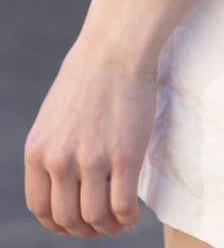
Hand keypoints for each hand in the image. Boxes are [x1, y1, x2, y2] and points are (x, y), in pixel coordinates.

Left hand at [24, 31, 157, 237]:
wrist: (117, 46)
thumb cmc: (89, 74)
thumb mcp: (54, 115)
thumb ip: (53, 149)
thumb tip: (63, 181)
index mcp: (38, 151)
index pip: (41, 208)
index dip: (58, 224)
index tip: (75, 224)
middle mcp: (60, 161)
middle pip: (68, 219)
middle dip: (85, 231)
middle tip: (101, 227)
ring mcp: (92, 160)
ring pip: (95, 218)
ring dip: (108, 229)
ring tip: (119, 223)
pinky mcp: (125, 156)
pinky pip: (122, 206)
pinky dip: (127, 218)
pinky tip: (133, 214)